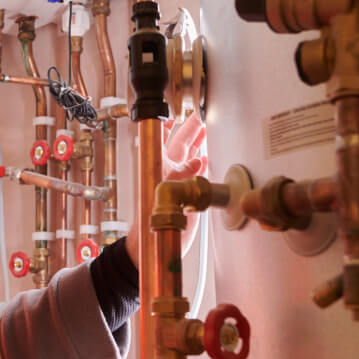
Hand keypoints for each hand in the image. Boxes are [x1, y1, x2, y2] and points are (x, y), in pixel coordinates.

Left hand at [164, 115, 207, 255]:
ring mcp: (178, 184)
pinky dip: (201, 165)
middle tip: (198, 118)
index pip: (163, 140)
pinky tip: (205, 159)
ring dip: (197, 145)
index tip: (174, 114)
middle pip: (180, 146)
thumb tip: (199, 161)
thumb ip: (183, 175)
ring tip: (204, 131)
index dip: (167, 127)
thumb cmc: (152, 221)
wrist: (153, 243)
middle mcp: (168, 173)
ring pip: (189, 158)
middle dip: (189, 131)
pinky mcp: (188, 196)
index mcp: (159, 168)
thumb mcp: (168, 193)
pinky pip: (196, 174)